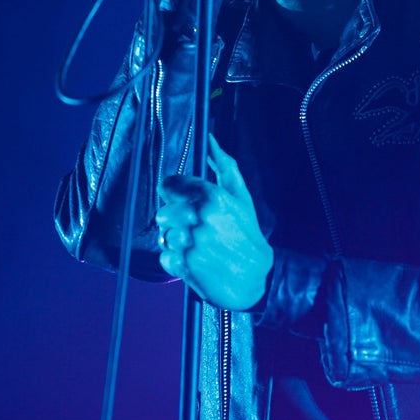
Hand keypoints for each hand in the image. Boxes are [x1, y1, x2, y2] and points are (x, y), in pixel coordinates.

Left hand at [156, 134, 272, 309]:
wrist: (256, 279)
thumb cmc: (248, 235)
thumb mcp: (242, 198)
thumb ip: (225, 167)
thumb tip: (211, 141)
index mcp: (212, 197)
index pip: (170, 184)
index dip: (175, 192)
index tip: (182, 199)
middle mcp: (199, 218)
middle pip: (164, 211)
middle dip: (176, 219)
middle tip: (195, 227)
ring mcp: (190, 242)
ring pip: (163, 234)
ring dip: (176, 240)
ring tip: (198, 244)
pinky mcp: (184, 265)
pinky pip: (165, 256)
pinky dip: (176, 259)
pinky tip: (196, 258)